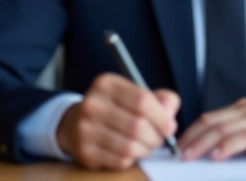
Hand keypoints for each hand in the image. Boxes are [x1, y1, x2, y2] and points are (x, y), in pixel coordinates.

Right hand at [56, 73, 179, 169]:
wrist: (76, 124)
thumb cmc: (116, 108)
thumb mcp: (136, 94)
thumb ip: (161, 100)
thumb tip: (170, 115)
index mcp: (106, 84)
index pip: (142, 100)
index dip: (162, 117)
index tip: (169, 126)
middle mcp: (92, 104)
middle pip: (138, 126)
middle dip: (156, 137)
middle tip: (159, 139)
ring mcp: (85, 129)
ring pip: (130, 147)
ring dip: (145, 150)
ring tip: (146, 145)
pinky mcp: (85, 152)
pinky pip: (120, 161)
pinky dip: (131, 159)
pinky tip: (130, 152)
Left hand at [178, 98, 245, 160]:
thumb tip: (219, 152)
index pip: (211, 118)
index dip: (191, 131)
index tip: (177, 146)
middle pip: (212, 121)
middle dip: (190, 138)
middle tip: (175, 154)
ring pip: (224, 128)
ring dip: (203, 143)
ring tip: (188, 156)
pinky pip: (245, 137)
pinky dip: (228, 146)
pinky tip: (217, 156)